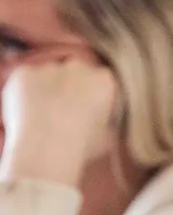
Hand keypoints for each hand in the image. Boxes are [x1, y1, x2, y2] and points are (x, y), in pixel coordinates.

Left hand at [0, 57, 117, 186]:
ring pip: (48, 78)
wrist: (46, 146)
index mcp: (104, 81)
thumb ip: (104, 123)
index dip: (95, 102)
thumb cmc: (81, 146)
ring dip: (47, 91)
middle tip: (64, 115)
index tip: (89, 118)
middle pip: (75, 75)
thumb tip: (98, 127)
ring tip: (43, 119)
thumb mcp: (107, 138)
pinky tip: (27, 115)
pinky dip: (24, 95)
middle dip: (71, 89)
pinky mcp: (24, 74)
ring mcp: (49, 68)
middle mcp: (79, 67)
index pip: (102, 86)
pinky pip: (24, 83)